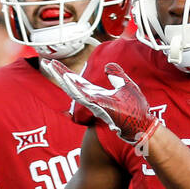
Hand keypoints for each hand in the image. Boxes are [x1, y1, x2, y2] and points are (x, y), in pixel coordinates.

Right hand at [40, 58, 159, 149]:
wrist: (143, 125)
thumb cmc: (136, 110)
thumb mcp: (126, 86)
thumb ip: (117, 76)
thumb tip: (109, 66)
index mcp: (97, 95)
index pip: (79, 82)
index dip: (67, 73)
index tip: (54, 63)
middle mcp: (93, 100)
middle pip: (72, 85)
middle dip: (59, 74)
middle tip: (46, 63)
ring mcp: (95, 104)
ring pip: (74, 90)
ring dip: (63, 78)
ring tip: (51, 67)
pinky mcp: (100, 107)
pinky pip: (84, 97)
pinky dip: (75, 88)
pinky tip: (67, 79)